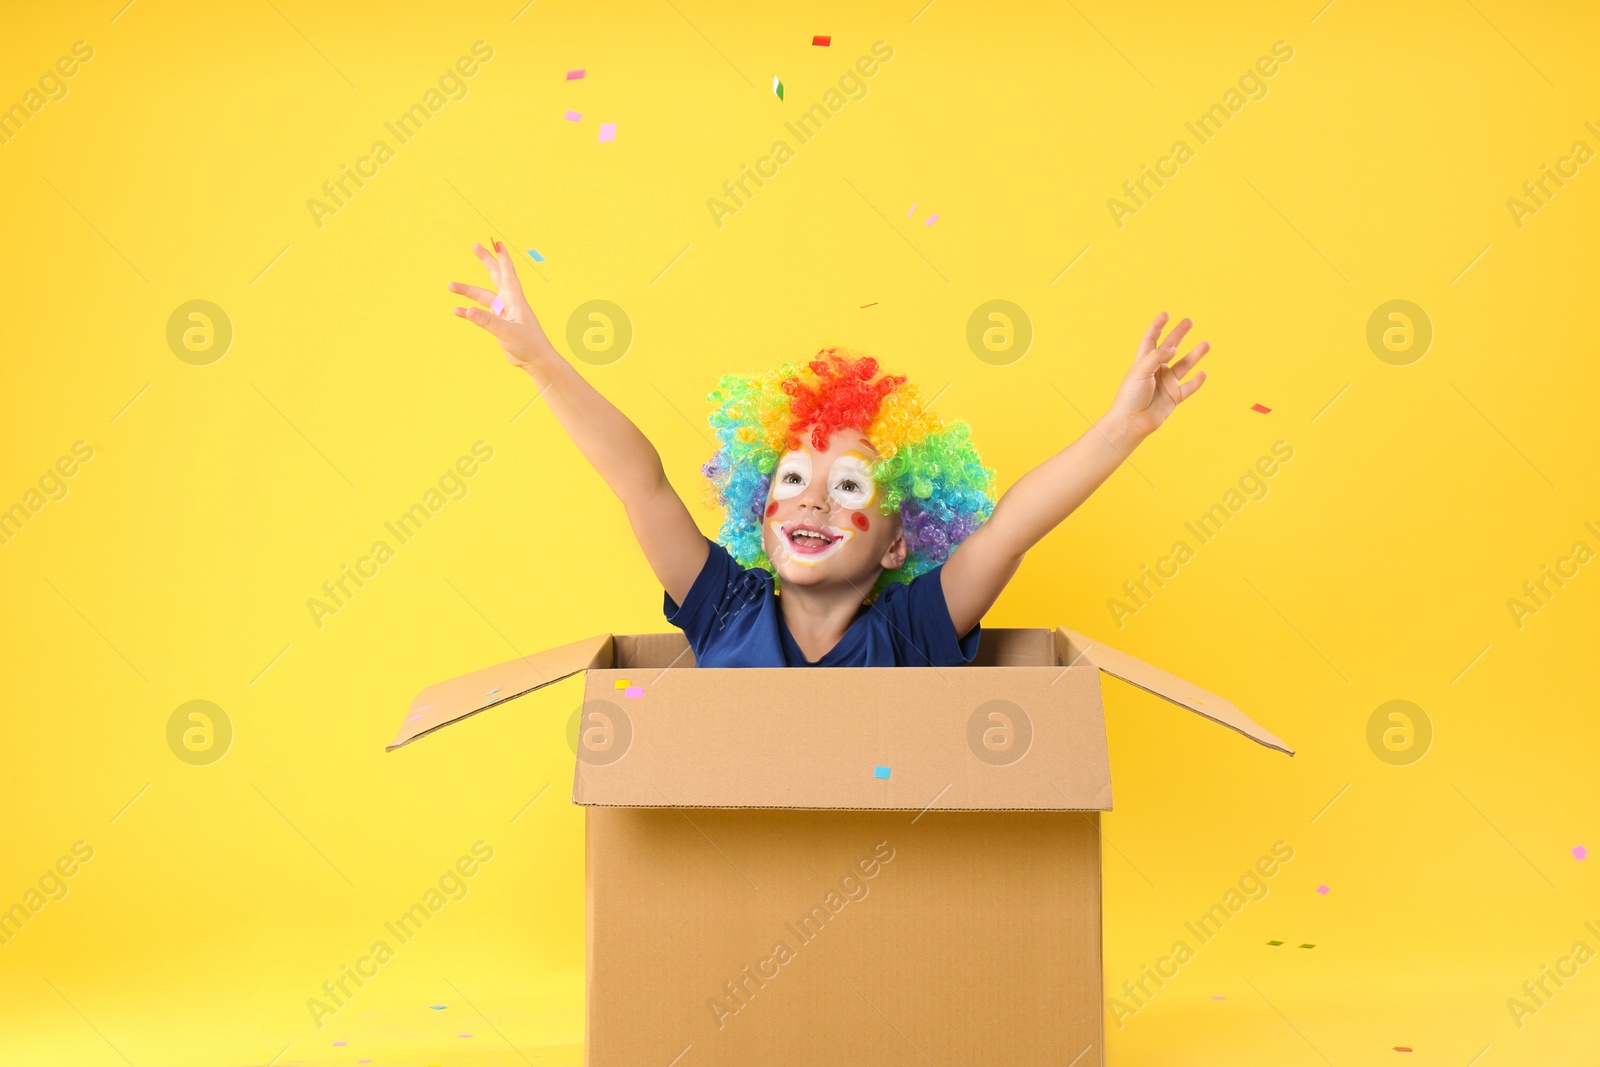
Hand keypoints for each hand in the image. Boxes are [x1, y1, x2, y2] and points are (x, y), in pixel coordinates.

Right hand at [448, 241, 556, 369]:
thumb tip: (467, 310)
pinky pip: (480, 314)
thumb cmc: (529, 345)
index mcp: (515, 299)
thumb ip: (487, 321)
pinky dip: (469, 311)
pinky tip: (457, 311)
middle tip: (475, 246)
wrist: (536, 361)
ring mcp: (503, 312)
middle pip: (495, 276)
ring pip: (483, 296)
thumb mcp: (507, 332)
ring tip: (450, 285)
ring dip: (468, 291)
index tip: (497, 242)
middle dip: (486, 260)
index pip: (507, 273)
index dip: (502, 257)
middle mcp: (509, 302)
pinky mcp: (499, 323)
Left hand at [1105, 311, 1208, 439]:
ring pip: (1184, 365)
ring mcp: (1166, 383)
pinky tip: (1204, 373)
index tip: (1166, 314)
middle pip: (1170, 348)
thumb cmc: (1130, 396)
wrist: (1131, 422)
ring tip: (1206, 344)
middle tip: (1189, 321)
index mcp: (1144, 362)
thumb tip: (1173, 347)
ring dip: (1195, 355)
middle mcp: (1157, 371)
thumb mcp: (1140, 372)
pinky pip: (1189, 387)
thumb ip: (1156, 358)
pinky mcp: (1174, 397)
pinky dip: (1197, 381)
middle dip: (1179, 334)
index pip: (1151, 340)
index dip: (1158, 327)